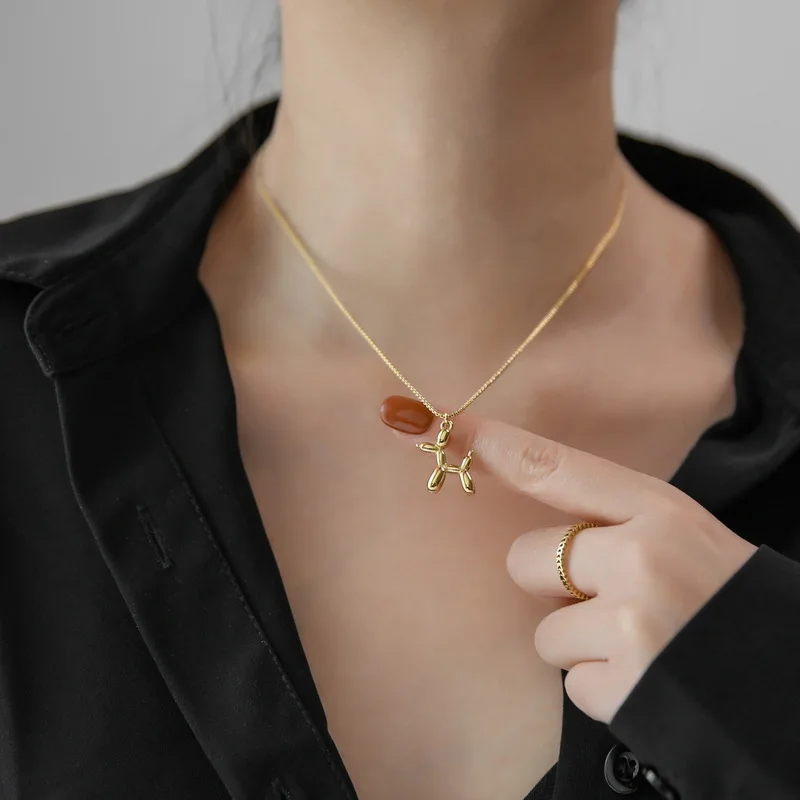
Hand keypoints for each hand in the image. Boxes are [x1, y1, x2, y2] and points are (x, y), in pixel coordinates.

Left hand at [404, 413, 757, 723]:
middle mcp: (641, 557)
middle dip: (553, 586)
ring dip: (579, 645)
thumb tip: (539, 537)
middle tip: (612, 602)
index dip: (496, 446)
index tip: (446, 427)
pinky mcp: (624, 685)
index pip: (558, 469)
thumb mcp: (682, 537)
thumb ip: (614, 523)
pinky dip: (598, 686)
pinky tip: (644, 680)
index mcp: (659, 510)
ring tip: (640, 646)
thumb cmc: (724, 601)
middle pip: (527, 558)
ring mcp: (631, 622)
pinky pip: (568, 682)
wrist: (785, 680)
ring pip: (543, 631)